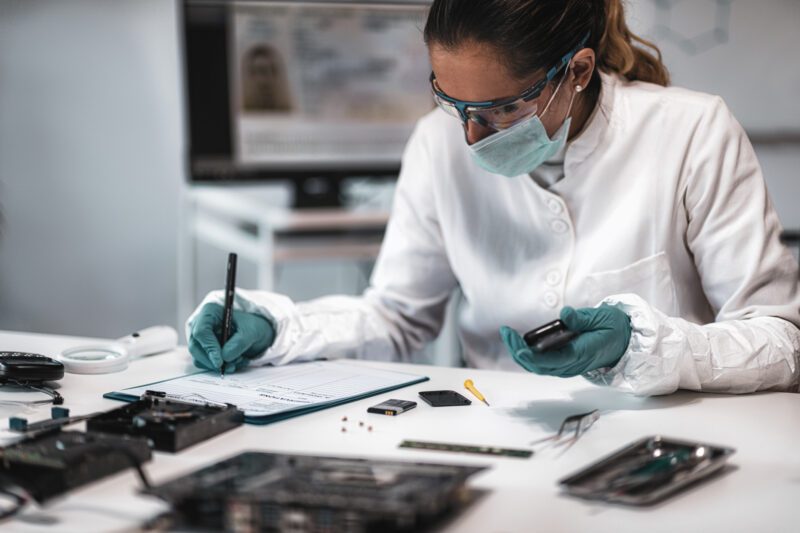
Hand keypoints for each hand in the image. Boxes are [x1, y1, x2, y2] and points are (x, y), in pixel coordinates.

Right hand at [188, 303, 275, 373]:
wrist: (255, 330)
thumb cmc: (252, 324)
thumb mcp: (251, 331)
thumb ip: (239, 342)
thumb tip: (224, 357)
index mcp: (210, 312)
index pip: (201, 331)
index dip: (209, 348)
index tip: (220, 362)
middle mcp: (200, 324)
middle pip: (195, 346)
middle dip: (212, 360)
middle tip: (230, 367)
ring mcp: (200, 337)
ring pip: (199, 357)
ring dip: (217, 365)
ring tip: (238, 361)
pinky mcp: (204, 349)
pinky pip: (205, 362)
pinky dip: (219, 366)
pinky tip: (235, 361)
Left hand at [501, 304, 630, 376]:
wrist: (623, 341)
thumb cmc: (612, 328)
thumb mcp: (602, 318)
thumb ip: (583, 319)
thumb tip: (565, 314)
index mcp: (582, 354)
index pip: (554, 361)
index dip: (534, 357)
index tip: (519, 348)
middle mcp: (572, 364)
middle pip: (539, 366)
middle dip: (519, 351)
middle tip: (507, 332)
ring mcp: (567, 366)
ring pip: (538, 366)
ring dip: (520, 353)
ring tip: (508, 335)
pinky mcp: (563, 363)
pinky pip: (542, 363)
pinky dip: (527, 354)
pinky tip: (518, 341)